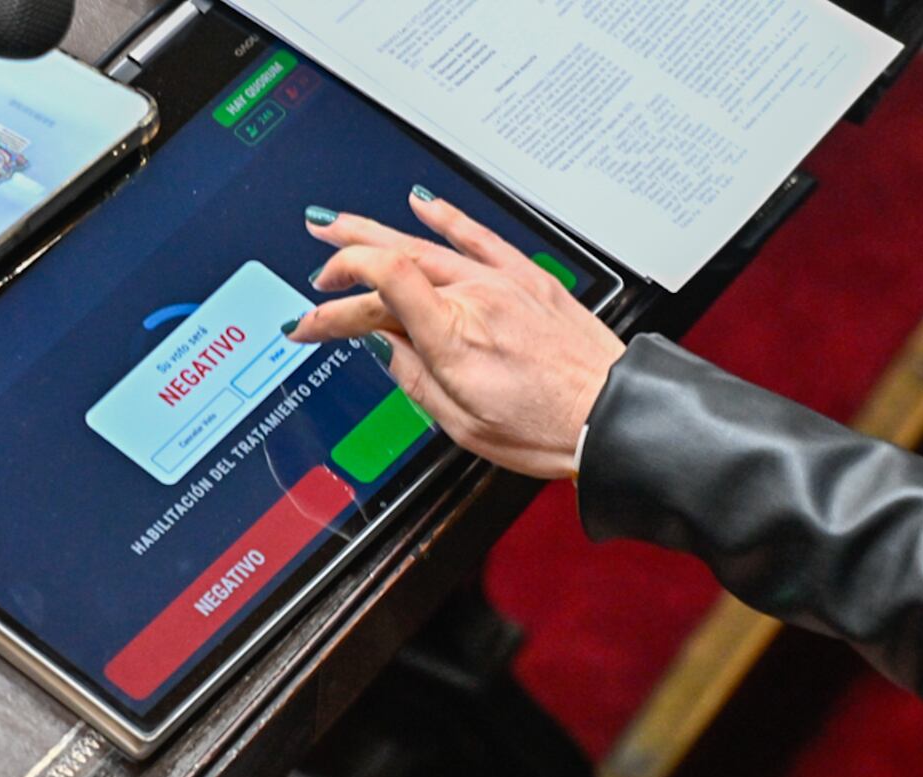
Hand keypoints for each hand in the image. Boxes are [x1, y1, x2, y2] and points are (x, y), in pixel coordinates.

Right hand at [286, 189, 627, 478]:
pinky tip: (421, 203)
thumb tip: (387, 350)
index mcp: (452, 339)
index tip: (310, 322)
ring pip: (427, 245)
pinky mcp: (527, 279)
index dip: (334, 306)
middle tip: (315, 269)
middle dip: (344, 260)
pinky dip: (447, 216)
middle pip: (394, 262)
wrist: (611, 414)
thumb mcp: (462, 422)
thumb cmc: (547, 426)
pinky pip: (479, 235)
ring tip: (340, 226)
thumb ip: (415, 379)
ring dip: (377, 232)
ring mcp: (501, 284)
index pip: (377, 296)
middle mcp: (475, 301)